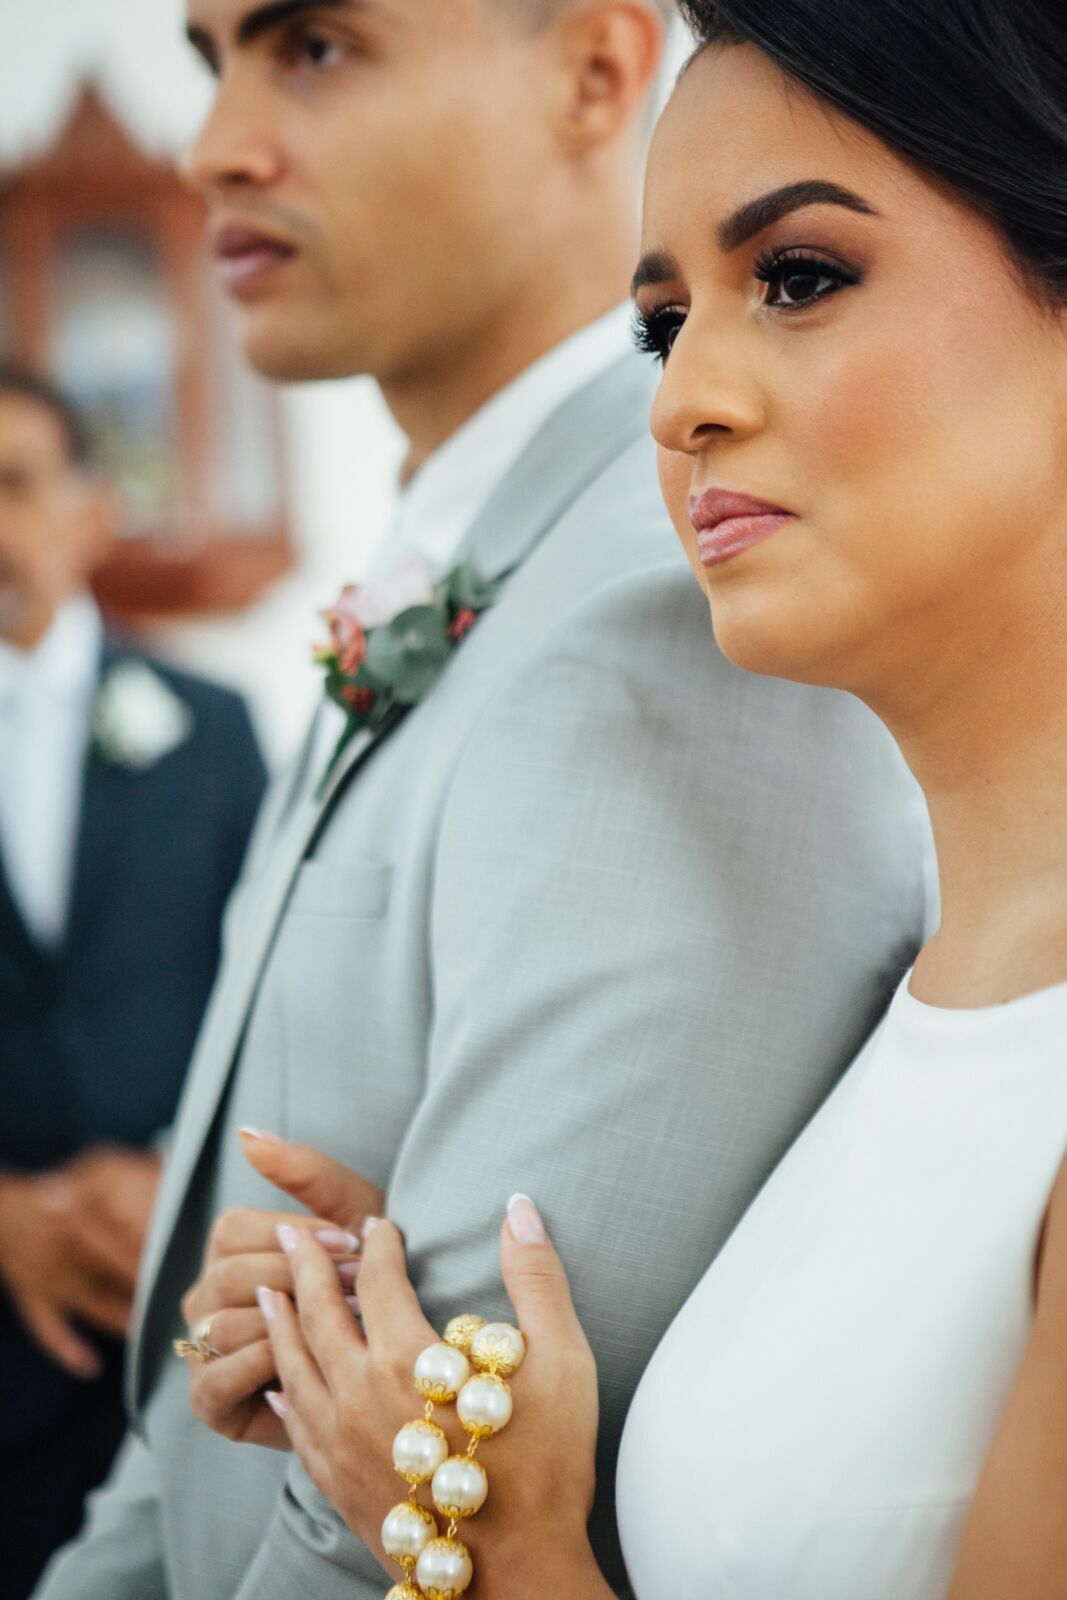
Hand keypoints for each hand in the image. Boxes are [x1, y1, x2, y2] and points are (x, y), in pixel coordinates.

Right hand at [0, 1145, 161, 1378]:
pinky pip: (48, 1328)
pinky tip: (92, 1366)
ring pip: (91, 1301)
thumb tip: (173, 1168)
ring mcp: (47, 1274)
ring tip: (151, 1331)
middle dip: (146, 1283)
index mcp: (82, 1208)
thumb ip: (133, 1171)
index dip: (157, 1246)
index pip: (127, 1230)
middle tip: (178, 1297)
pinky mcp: (32, 1299)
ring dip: (120, 1318)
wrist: (2, 1215)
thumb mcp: (91, 1172)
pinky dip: (68, 1349)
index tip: (186, 1256)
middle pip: (114, 1266)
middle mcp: (65, 1242)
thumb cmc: (61, 1194)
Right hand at [182, 1130, 381, 1447]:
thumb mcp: (351, 1213)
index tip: (352, 1243)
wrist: (387, 1359)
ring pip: (226, 1325)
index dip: (296, 1236)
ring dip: (292, 1326)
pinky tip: (310, 1362)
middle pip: (230, 1275)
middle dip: (301, 1282)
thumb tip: (245, 1131)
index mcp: (230, 1247)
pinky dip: (264, 1367)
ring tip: (346, 1327)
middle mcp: (205, 1294)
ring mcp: (201, 1347)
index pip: (233, 1228)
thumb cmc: (368, 1276)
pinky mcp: (208, 1401)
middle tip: (356, 1291)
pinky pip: (218, 1378)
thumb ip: (304, 1170)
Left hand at [260, 1197, 607, 1595]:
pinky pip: (296, 1429)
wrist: (518, 1577)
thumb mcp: (560, 1359)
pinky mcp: (339, 1487)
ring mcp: (342, 1445)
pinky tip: (279, 1387)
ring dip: (280, 1324)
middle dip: (305, 1269)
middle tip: (293, 1236)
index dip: (379, 1244)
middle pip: (319, 1316)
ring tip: (268, 1294)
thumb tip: (519, 1208)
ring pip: (295, 1369)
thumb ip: (536, 1277)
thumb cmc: (547, 1467)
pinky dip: (283, 1396)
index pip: (378, 1279)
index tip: (382, 1223)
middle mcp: (360, 1395)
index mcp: (409, 1358)